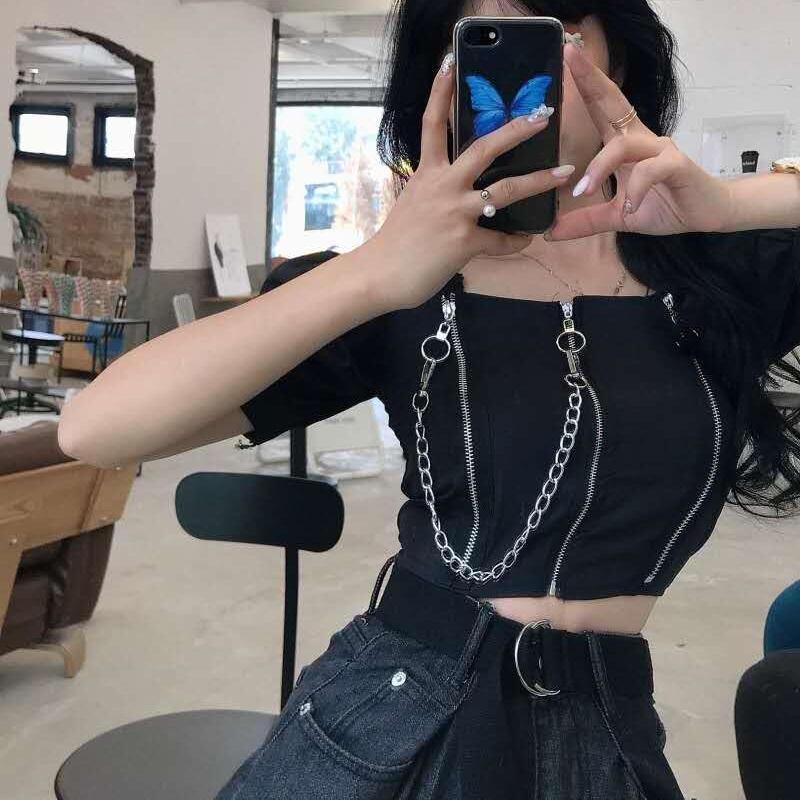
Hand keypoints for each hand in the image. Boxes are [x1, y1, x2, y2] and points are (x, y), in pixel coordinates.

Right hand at [366, 54, 575, 311]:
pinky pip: (501, 240)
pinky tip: (525, 240)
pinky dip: (516, 241)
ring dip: (538, 180)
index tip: (451, 62)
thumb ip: (436, 190)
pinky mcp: (465, 242)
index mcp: (427, 174)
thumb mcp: (414, 204)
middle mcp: (443, 186)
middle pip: (484, 148)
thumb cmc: (396, 242)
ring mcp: (455, 213)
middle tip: (542, 117)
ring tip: (562, 173)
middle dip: (517, 129)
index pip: (433, 123)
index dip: (441, 91)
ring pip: (506, 190)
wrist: (380, 274)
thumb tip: (460, 190)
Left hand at [545, 41, 734, 240]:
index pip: (600, 108)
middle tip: (569, 56)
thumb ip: (585, 221)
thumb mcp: (618, 216)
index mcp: (624, 144)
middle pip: (613, 102)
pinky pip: (650, 170)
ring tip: (583, 191)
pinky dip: (636, 189)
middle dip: (590, 80)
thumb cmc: (663, 205)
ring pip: (623, 145)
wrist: (705, 214)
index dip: (584, 83)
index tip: (564, 57)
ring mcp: (660, 149)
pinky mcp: (677, 165)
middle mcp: (641, 138)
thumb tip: (550, 232)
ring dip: (599, 166)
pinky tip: (632, 207)